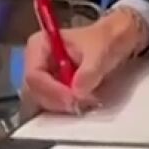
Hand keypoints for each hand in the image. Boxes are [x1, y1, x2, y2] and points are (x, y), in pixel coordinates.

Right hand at [22, 8, 148, 114]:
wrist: (115, 42)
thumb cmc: (104, 40)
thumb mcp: (99, 52)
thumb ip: (88, 71)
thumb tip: (77, 92)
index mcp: (39, 46)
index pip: (34, 75)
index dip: (51, 90)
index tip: (72, 98)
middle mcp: (36, 62)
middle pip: (35, 91)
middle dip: (57, 101)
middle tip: (79, 104)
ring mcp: (43, 77)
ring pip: (43, 101)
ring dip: (62, 106)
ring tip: (84, 101)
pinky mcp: (52, 89)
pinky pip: (53, 104)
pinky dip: (66, 107)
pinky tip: (82, 102)